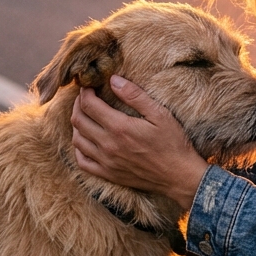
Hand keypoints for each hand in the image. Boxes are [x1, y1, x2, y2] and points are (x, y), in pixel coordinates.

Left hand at [70, 75, 208, 211]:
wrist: (179, 176)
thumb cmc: (173, 143)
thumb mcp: (159, 113)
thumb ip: (135, 95)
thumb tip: (113, 80)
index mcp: (119, 127)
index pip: (88, 105)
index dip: (84, 92)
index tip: (88, 86)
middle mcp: (108, 145)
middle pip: (78, 120)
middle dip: (78, 104)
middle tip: (84, 97)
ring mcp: (106, 161)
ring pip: (77, 140)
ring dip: (76, 124)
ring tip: (84, 115)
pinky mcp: (108, 174)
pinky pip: (82, 162)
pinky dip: (78, 149)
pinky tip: (85, 140)